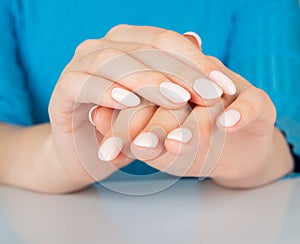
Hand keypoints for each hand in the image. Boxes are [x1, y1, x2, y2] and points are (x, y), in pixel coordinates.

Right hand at [49, 25, 236, 185]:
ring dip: (147, 80)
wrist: (88, 153)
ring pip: (115, 62)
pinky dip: (106, 91)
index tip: (224, 88)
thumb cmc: (127, 126)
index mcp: (126, 43)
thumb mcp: (155, 104)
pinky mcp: (62, 90)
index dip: (196, 62)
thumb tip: (196, 38)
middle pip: (144, 49)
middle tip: (208, 96)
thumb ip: (173, 73)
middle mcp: (102, 47)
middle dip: (180, 73)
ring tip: (177, 99)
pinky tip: (130, 102)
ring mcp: (79, 65)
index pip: (166, 42)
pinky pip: (83, 84)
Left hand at [97, 56, 292, 187]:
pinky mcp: (258, 101)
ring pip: (211, 101)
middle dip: (157, 124)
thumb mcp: (156, 145)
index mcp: (169, 87)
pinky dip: (241, 112)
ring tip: (176, 143)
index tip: (112, 147)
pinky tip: (228, 125)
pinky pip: (253, 102)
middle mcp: (196, 83)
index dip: (129, 119)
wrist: (234, 154)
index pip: (146, 96)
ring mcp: (228, 89)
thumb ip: (129, 133)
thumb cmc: (187, 147)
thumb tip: (96, 115)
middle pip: (177, 97)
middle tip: (141, 146)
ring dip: (194, 123)